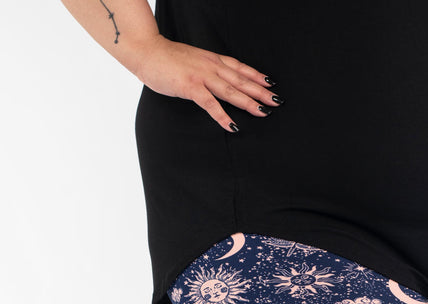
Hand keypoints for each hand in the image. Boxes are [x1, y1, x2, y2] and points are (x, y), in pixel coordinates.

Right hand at [135, 34, 282, 131]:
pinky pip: (210, 104)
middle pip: (241, 80)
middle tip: (277, 101)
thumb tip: (215, 80)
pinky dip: (222, 116)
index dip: (257, 76)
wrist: (147, 50)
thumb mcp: (193, 60)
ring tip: (263, 112)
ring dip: (248, 102)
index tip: (271, 83)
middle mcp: (211, 66)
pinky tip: (232, 126)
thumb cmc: (167, 58)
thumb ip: (206, 69)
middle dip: (261, 91)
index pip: (240, 68)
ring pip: (231, 91)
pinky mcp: (190, 87)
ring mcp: (202, 76)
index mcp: (212, 59)